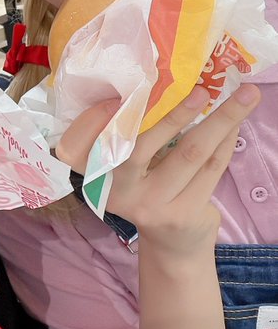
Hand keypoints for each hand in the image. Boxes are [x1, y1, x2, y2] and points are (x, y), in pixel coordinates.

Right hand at [57, 83, 260, 255]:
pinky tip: (236, 122)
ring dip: (220, 120)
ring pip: (189, 153)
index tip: (124, 92)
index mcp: (94, 173)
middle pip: (145, 144)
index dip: (96, 118)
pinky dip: (226, 141)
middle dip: (178, 112)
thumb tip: (162, 84)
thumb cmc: (148, 189)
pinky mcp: (183, 213)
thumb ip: (130, 134)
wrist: (170, 245)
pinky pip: (210, 169)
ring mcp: (151, 205)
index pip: (85, 143)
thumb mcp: (127, 167)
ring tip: (243, 96)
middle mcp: (117, 190)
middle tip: (204, 88)